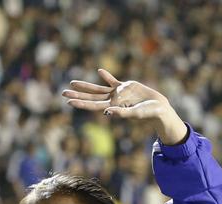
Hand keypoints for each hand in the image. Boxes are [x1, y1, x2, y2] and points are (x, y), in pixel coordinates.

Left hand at [62, 69, 188, 144]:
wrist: (159, 108)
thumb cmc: (148, 113)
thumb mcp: (135, 114)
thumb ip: (121, 113)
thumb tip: (106, 113)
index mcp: (112, 108)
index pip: (92, 105)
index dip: (80, 102)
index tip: (68, 101)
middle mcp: (112, 101)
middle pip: (91, 97)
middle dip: (77, 94)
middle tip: (62, 92)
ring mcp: (118, 94)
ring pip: (98, 89)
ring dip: (85, 86)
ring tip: (72, 82)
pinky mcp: (126, 87)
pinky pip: (113, 81)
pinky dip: (106, 76)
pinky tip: (99, 71)